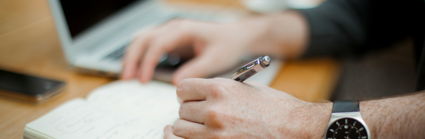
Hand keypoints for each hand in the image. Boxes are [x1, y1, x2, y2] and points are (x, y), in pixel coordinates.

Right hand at [122, 12, 307, 84]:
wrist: (237, 36)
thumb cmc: (228, 44)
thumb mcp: (215, 59)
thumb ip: (196, 70)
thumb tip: (176, 83)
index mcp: (184, 29)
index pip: (157, 44)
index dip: (147, 62)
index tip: (143, 79)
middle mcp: (174, 27)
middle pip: (143, 38)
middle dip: (132, 58)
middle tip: (127, 78)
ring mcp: (171, 32)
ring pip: (143, 40)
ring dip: (133, 56)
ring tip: (128, 76)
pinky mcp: (172, 40)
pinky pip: (150, 45)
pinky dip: (141, 57)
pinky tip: (139, 71)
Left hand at [164, 78, 331, 138]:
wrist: (295, 128)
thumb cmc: (275, 108)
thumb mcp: (245, 87)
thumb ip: (219, 88)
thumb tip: (200, 92)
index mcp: (220, 89)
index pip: (182, 88)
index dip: (187, 92)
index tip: (191, 96)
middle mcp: (214, 110)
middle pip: (181, 109)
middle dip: (190, 110)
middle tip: (201, 112)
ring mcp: (215, 133)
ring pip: (181, 128)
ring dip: (190, 126)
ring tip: (204, 125)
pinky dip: (195, 138)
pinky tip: (205, 134)